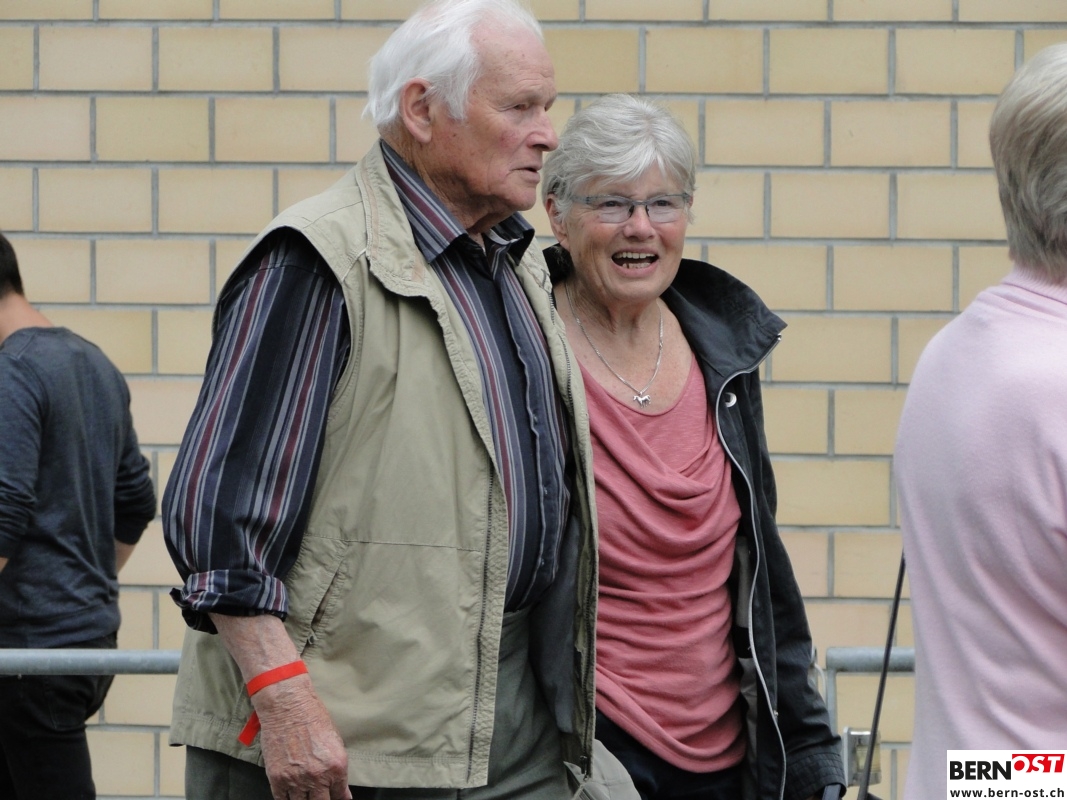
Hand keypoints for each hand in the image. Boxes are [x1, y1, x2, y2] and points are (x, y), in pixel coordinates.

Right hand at [209, 613, 352, 799]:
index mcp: (337, 766)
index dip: (339, 799)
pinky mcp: (277, 779)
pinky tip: (290, 795)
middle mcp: (318, 776)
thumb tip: (340, 788)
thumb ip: (337, 768)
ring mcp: (296, 780)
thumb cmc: (313, 717)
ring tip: (305, 794)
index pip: (340, 796)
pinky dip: (287, 799)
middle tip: (320, 795)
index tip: (336, 799)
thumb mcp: (334, 741)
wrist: (287, 705)